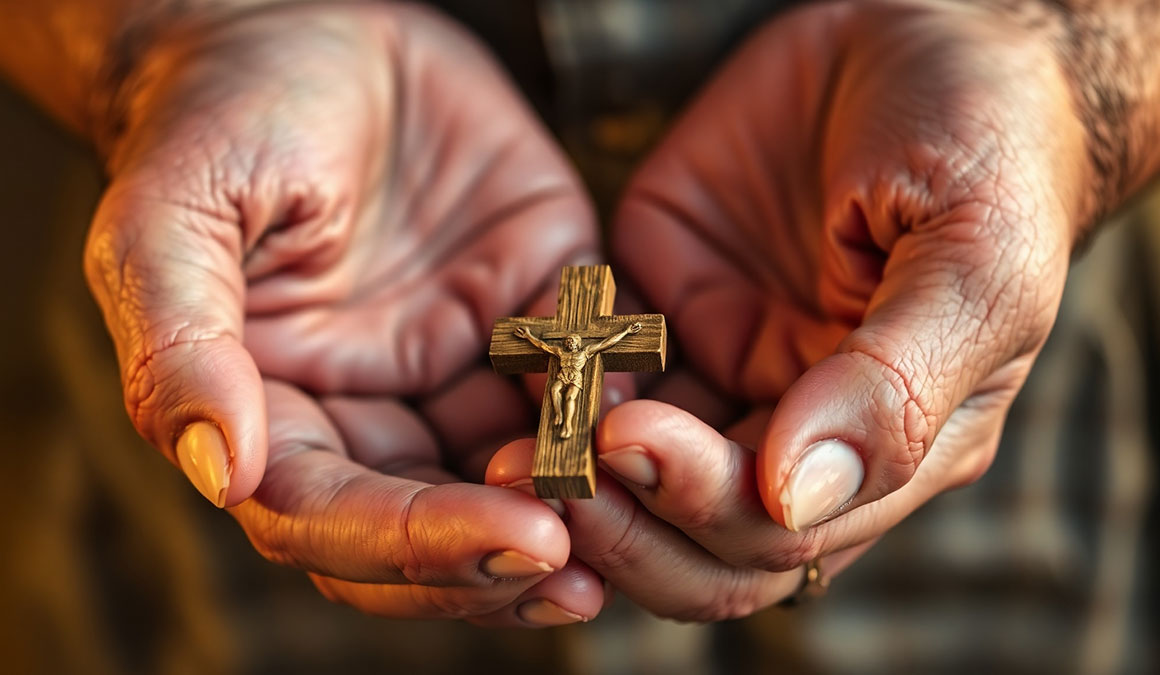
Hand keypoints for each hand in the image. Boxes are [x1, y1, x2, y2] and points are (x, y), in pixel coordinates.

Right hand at [84, 3, 602, 624]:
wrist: (303, 19)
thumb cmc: (217, 118)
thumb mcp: (171, 221)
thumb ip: (183, 348)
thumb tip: (220, 475)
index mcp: (278, 411)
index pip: (332, 518)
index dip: (414, 545)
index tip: (509, 541)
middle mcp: (375, 406)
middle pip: (433, 523)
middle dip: (502, 554)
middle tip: (579, 565)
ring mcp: (460, 357)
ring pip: (521, 468)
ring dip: (575, 497)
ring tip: (633, 503)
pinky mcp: (535, 298)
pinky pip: (587, 366)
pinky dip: (619, 394)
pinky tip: (650, 408)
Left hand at [492, 0, 1088, 618]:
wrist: (927, 32)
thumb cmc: (982, 148)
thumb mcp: (972, 262)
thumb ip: (892, 389)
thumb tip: (794, 499)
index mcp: (886, 446)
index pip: (777, 536)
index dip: (699, 509)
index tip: (634, 443)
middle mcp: (793, 426)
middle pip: (693, 532)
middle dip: (621, 519)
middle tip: (548, 471)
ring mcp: (721, 365)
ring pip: (629, 473)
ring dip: (570, 468)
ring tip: (513, 442)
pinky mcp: (662, 304)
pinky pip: (591, 367)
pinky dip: (555, 377)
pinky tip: (535, 355)